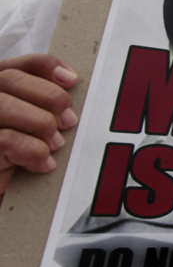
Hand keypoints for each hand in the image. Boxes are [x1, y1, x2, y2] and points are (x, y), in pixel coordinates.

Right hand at [0, 54, 78, 196]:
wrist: (7, 202)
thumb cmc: (19, 161)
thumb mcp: (35, 130)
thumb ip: (44, 106)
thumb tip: (69, 85)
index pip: (19, 65)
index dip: (46, 66)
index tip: (72, 80)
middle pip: (11, 79)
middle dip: (48, 97)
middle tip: (68, 122)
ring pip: (5, 106)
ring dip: (40, 125)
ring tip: (54, 145)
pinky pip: (7, 140)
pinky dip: (32, 152)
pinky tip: (42, 164)